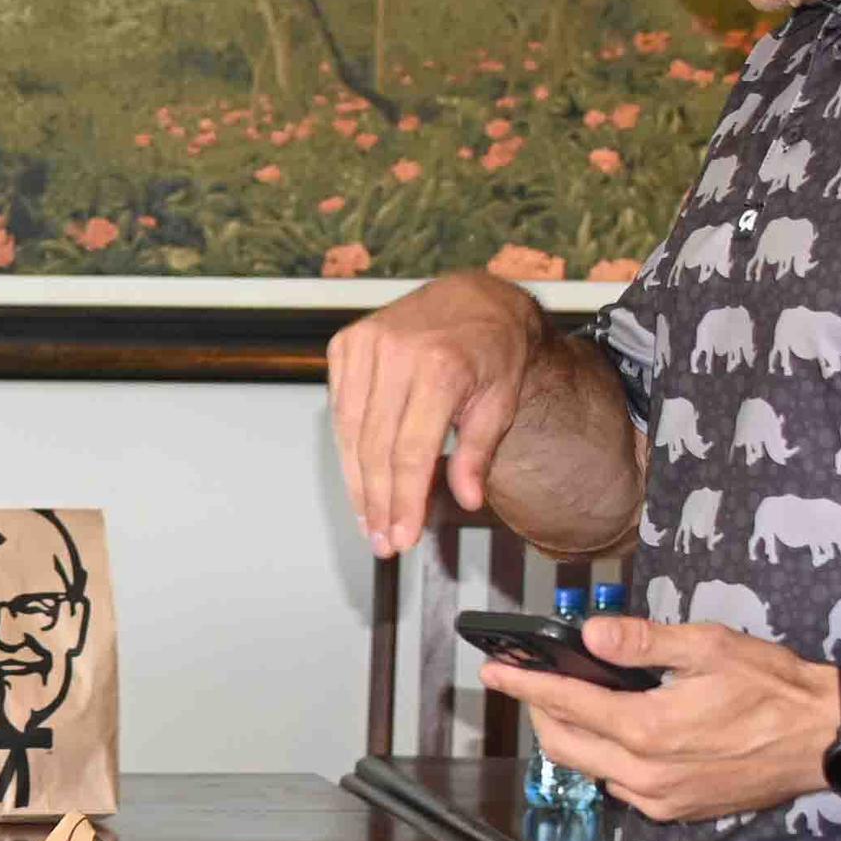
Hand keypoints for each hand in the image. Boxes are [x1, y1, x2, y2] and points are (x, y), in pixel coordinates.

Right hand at [329, 270, 549, 555]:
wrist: (473, 299)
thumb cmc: (492, 350)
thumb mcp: (501, 402)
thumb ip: (478, 452)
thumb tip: (467, 500)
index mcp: (441, 367)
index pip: (411, 452)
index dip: (403, 501)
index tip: (402, 537)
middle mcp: (397, 352)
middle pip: (376, 448)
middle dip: (378, 502)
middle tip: (382, 540)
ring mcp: (365, 345)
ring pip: (350, 433)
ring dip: (357, 483)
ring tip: (368, 521)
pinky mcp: (346, 344)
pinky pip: (340, 409)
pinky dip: (347, 447)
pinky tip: (359, 479)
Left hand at [486, 613, 839, 821]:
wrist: (826, 739)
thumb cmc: (776, 689)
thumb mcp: (711, 648)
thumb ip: (645, 643)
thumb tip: (590, 635)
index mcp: (648, 730)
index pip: (565, 705)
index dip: (524, 685)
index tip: (495, 671)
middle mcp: (645, 773)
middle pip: (563, 745)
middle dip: (540, 713)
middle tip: (532, 683)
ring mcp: (659, 798)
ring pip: (589, 768)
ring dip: (573, 737)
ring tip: (576, 701)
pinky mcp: (676, 810)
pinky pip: (620, 785)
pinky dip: (606, 757)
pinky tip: (620, 732)